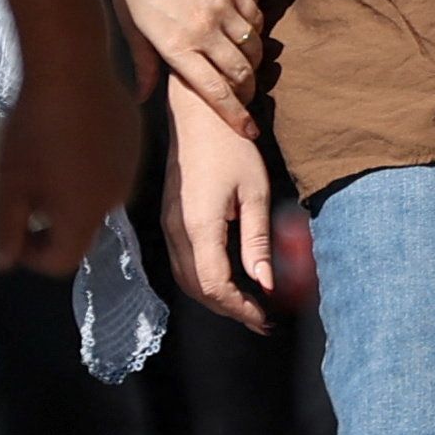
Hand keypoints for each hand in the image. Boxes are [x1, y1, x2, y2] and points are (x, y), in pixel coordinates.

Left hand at [0, 37, 140, 276]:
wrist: (72, 68)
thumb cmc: (33, 128)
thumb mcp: (8, 182)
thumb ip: (6, 229)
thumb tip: (4, 264)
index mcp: (82, 216)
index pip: (61, 261)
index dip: (33, 256)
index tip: (16, 232)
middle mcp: (113, 202)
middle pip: (81, 229)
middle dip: (53, 221)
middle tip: (27, 189)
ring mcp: (129, 171)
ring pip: (97, 198)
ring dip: (72, 192)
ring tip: (48, 159)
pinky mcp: (134, 145)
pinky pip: (110, 169)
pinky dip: (90, 166)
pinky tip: (71, 136)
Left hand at [100, 0, 259, 129]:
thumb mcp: (131, 30)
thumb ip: (144, 66)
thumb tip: (143, 98)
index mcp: (176, 46)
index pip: (214, 91)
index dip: (234, 115)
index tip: (248, 130)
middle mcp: (203, 29)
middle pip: (240, 74)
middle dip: (247, 93)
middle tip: (245, 100)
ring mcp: (221, 7)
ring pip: (253, 50)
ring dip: (253, 66)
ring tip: (245, 72)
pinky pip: (255, 22)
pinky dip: (255, 36)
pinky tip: (245, 41)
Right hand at [163, 86, 282, 333]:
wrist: (197, 115)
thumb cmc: (231, 147)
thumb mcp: (255, 194)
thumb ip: (258, 242)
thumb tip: (266, 283)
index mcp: (198, 226)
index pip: (215, 285)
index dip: (240, 308)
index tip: (266, 318)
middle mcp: (176, 231)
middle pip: (197, 289)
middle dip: (229, 310)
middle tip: (262, 319)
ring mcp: (168, 226)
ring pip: (186, 279)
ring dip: (216, 298)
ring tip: (249, 306)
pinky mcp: (170, 219)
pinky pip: (182, 262)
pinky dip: (204, 280)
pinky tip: (229, 279)